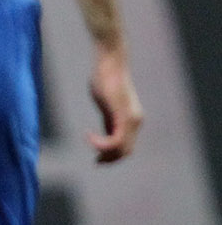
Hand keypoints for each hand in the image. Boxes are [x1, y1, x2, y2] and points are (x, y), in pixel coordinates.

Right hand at [88, 46, 142, 163]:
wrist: (110, 62)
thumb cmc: (106, 78)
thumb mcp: (107, 103)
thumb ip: (109, 117)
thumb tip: (107, 129)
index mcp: (132, 120)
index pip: (126, 147)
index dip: (112, 156)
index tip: (96, 157)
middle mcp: (136, 122)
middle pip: (125, 152)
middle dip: (109, 159)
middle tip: (95, 161)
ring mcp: (131, 120)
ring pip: (122, 149)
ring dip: (104, 152)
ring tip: (90, 142)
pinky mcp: (123, 116)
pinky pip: (115, 141)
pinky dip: (101, 144)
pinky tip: (89, 136)